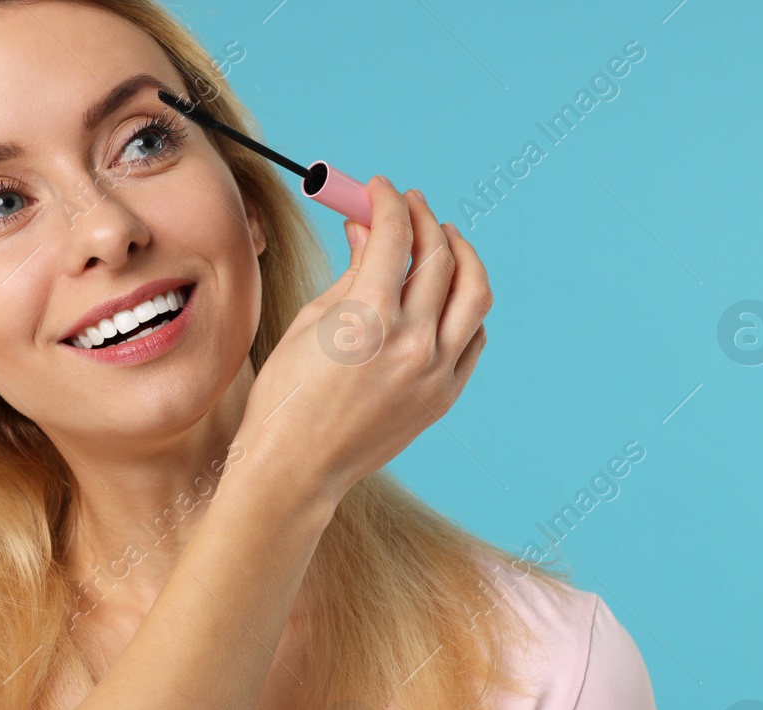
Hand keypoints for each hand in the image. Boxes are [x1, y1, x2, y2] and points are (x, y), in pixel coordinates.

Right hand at [234, 176, 491, 504]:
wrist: (297, 467)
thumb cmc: (288, 395)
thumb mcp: (311, 321)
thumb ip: (351, 270)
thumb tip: (369, 229)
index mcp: (370, 319)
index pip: (396, 236)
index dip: (388, 201)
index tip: (381, 188)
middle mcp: (413, 344)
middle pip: (440, 256)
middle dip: (425, 220)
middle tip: (411, 205)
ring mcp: (437, 373)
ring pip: (474, 294)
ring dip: (462, 255)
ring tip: (443, 238)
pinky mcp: (446, 395)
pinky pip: (473, 336)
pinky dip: (463, 306)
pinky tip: (446, 294)